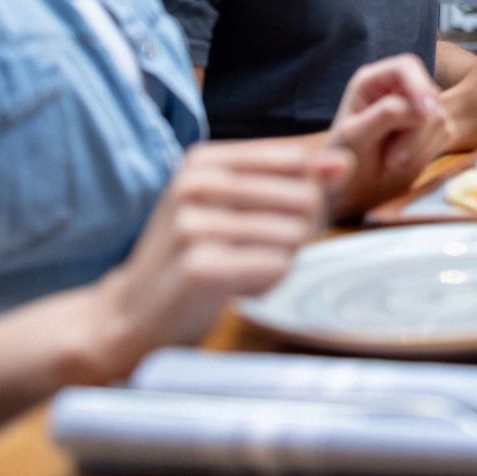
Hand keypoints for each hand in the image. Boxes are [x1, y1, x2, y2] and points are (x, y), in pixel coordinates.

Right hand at [87, 141, 349, 376]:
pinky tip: (232, 288)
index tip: (275, 219)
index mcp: (205, 160)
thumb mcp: (239, 206)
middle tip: (256, 253)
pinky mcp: (199, 266)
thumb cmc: (196, 256)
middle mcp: (195, 184)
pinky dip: (267, 283)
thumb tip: (344, 162)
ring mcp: (193, 224)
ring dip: (279, 262)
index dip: (306, 196)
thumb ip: (295, 181)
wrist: (132, 315)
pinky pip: (277, 267)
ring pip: (294, 235)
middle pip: (305, 198)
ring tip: (238, 269)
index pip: (297, 161)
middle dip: (297, 233)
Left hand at [325, 54, 447, 218]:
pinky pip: (447, 132)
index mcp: (374, 80)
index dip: (419, 86)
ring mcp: (420, 106)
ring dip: (419, 146)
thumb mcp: (355, 137)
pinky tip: (406, 162)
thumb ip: (384, 116)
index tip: (426, 114)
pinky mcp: (435, 126)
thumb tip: (420, 110)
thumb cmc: (346, 161)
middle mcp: (399, 87)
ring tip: (393, 162)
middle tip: (393, 160)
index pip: (406, 66)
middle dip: (415, 132)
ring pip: (440, 116)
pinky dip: (428, 153)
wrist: (356, 190)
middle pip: (428, 95)